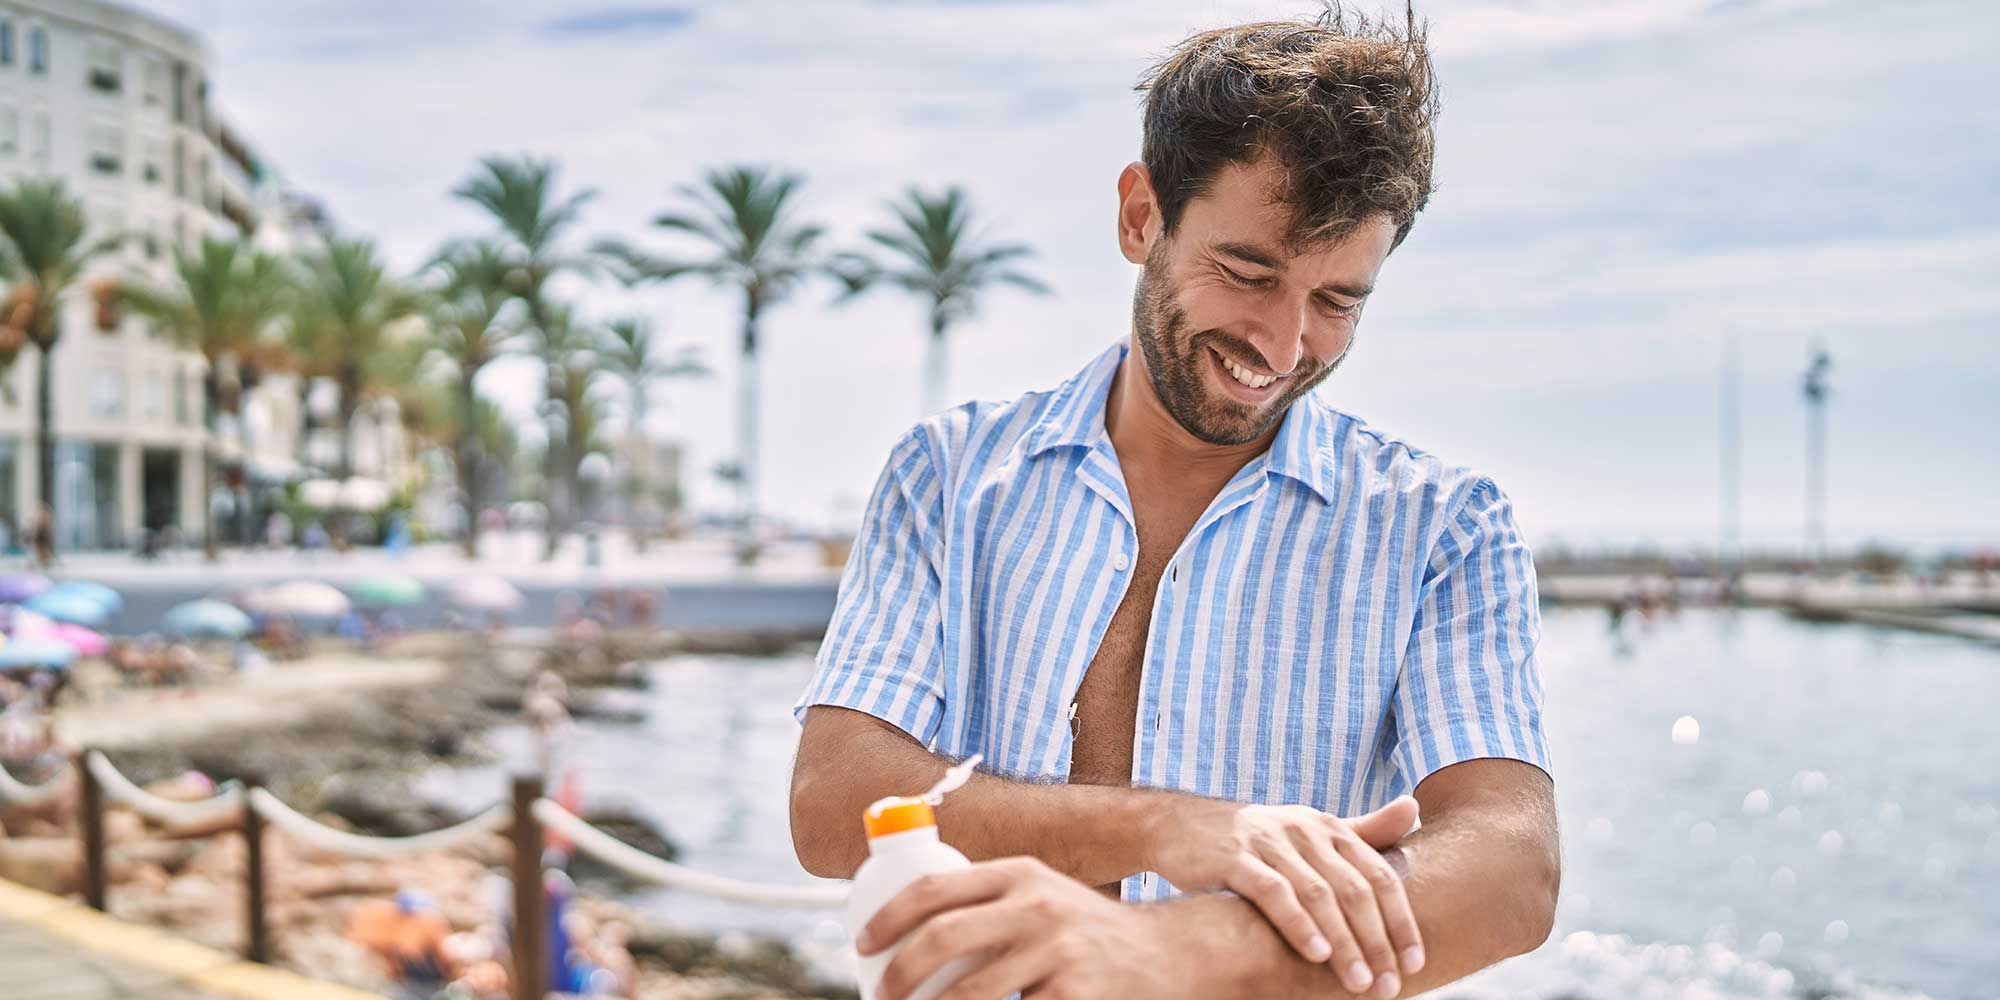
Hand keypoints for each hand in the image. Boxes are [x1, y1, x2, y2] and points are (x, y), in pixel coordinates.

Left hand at [857, 856, 1195, 999]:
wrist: (1168, 956)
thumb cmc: (1086, 932)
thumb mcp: (1041, 895)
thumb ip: (989, 901)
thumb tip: (907, 922)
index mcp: (1020, 873)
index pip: (935, 887)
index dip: (887, 917)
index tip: (862, 945)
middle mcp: (1038, 905)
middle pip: (942, 938)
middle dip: (897, 975)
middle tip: (879, 995)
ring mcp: (1058, 953)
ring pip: (968, 994)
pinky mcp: (1073, 996)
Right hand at [1142, 794, 1422, 997]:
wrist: (1180, 825)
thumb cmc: (1256, 839)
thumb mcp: (1309, 831)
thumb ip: (1363, 828)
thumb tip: (1413, 808)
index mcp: (1328, 828)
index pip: (1379, 876)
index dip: (1400, 920)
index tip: (1414, 962)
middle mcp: (1304, 830)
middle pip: (1354, 889)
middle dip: (1376, 942)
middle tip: (1388, 984)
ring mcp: (1268, 842)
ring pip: (1318, 895)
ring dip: (1344, 942)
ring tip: (1358, 982)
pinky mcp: (1235, 857)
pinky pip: (1273, 893)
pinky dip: (1298, 924)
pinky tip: (1316, 954)